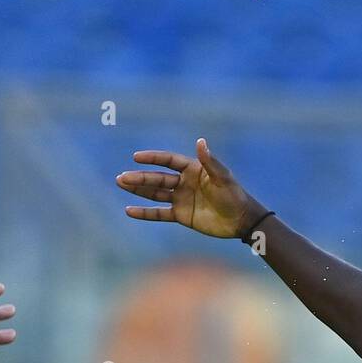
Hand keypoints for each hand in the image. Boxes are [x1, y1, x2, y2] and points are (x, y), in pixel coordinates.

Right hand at [116, 138, 264, 238]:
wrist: (240, 220)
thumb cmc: (234, 195)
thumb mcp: (222, 177)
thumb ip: (209, 161)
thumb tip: (200, 141)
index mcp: (192, 169)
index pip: (168, 161)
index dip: (152, 158)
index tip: (136, 157)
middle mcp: (184, 182)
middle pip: (158, 178)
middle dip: (140, 178)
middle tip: (122, 177)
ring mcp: (181, 199)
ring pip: (155, 193)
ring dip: (138, 190)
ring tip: (121, 184)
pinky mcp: (181, 215)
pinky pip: (160, 213)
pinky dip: (145, 213)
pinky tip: (130, 210)